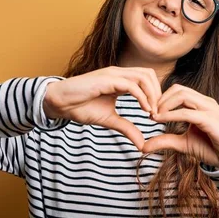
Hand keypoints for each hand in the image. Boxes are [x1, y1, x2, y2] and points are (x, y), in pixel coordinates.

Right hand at [43, 66, 160, 150]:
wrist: (60, 103)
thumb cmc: (81, 107)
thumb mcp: (109, 120)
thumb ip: (126, 128)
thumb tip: (142, 144)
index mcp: (121, 79)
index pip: (147, 79)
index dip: (155, 94)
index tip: (156, 114)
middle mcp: (119, 73)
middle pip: (149, 74)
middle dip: (158, 93)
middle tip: (157, 113)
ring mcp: (113, 74)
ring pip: (143, 77)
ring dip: (152, 95)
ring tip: (152, 112)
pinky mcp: (107, 79)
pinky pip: (131, 85)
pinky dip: (142, 97)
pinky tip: (145, 110)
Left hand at [141, 84, 218, 168]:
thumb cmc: (211, 148)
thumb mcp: (183, 144)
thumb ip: (165, 141)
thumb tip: (144, 146)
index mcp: (200, 104)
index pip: (178, 90)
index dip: (161, 99)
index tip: (150, 112)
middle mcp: (205, 102)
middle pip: (178, 89)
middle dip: (160, 99)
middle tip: (149, 112)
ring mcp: (209, 109)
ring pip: (182, 95)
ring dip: (164, 104)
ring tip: (154, 116)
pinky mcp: (211, 119)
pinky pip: (187, 112)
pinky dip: (171, 115)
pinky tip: (160, 120)